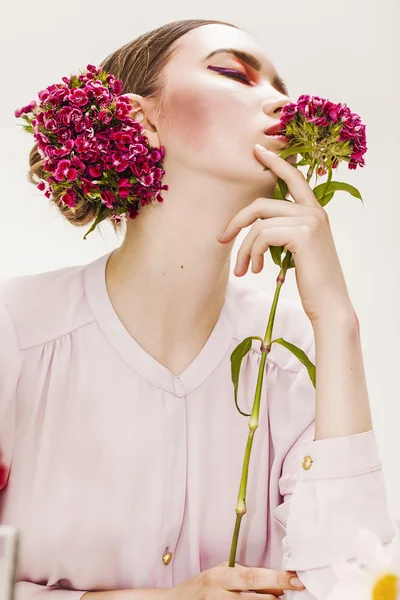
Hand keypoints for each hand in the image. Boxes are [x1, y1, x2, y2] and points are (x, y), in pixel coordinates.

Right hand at [167, 560, 304, 598]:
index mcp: (221, 577)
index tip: (297, 579)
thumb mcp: (221, 574)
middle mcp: (219, 594)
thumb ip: (245, 576)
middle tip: (293, 592)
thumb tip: (276, 585)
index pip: (254, 576)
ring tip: (275, 599)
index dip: (278, 578)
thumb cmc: (201, 588)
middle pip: (257, 599)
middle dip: (277, 597)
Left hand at [217, 145, 354, 324]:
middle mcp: (315, 212)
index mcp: (315, 212)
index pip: (294, 178)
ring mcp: (310, 221)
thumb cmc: (312, 281)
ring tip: (243, 269)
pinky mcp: (303, 234)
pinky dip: (252, 252)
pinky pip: (262, 235)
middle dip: (237, 222)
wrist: (329, 304)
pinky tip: (255, 269)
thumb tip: (258, 226)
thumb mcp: (298, 250)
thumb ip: (285, 231)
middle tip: (221, 239)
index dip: (275, 163)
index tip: (256, 151)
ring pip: (258, 223)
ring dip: (244, 248)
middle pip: (262, 204)